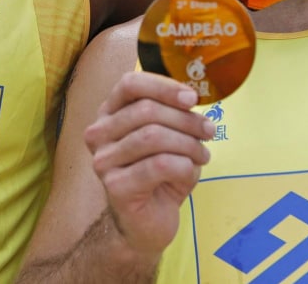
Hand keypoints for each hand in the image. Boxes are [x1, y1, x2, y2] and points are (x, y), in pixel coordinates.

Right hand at [83, 71, 214, 255]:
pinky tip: (191, 173)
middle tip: (209, 131)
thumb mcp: (167, 136)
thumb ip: (172, 113)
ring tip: (203, 155)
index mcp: (109, 113)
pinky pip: (159, 165)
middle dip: (185, 119)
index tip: (192, 98)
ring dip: (188, 144)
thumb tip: (191, 98)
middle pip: (146, 110)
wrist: (146, 223)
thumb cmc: (159, 174)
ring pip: (153, 136)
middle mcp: (99, 133)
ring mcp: (103, 160)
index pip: (130, 84)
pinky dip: (184, 166)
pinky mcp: (115, 186)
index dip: (163, 86)